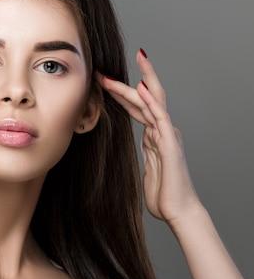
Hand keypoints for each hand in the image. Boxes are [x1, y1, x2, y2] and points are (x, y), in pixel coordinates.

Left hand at [96, 49, 202, 227]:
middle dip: (124, 83)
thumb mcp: (145, 168)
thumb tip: (134, 147)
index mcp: (154, 135)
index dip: (120, 93)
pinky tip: (142, 88)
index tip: (102, 82)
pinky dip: (152, 101)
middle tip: (103, 71)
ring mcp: (167, 135)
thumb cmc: (162, 194)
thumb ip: (143, 154)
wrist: (177, 210)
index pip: (136, 107)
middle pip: (144, 98)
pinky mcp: (170, 143)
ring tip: (125, 67)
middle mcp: (162, 131)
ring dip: (137, 83)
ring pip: (153, 101)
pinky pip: (160, 117)